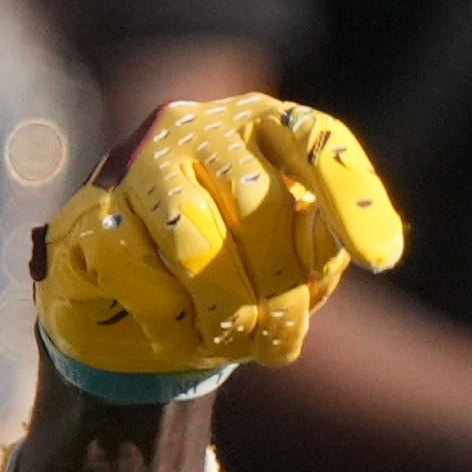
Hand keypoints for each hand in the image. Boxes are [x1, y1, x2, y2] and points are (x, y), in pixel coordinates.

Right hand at [39, 96, 403, 386]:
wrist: (143, 316)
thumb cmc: (240, 274)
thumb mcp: (297, 262)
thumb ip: (322, 245)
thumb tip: (359, 244)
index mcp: (264, 128)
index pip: (317, 140)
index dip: (349, 195)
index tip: (379, 257)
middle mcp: (199, 129)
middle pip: (260, 204)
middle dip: (281, 289)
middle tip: (280, 342)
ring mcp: (139, 167)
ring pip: (198, 244)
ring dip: (229, 312)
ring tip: (237, 343)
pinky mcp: (92, 218)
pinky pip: (146, 280)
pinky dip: (174, 325)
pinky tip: (179, 334)